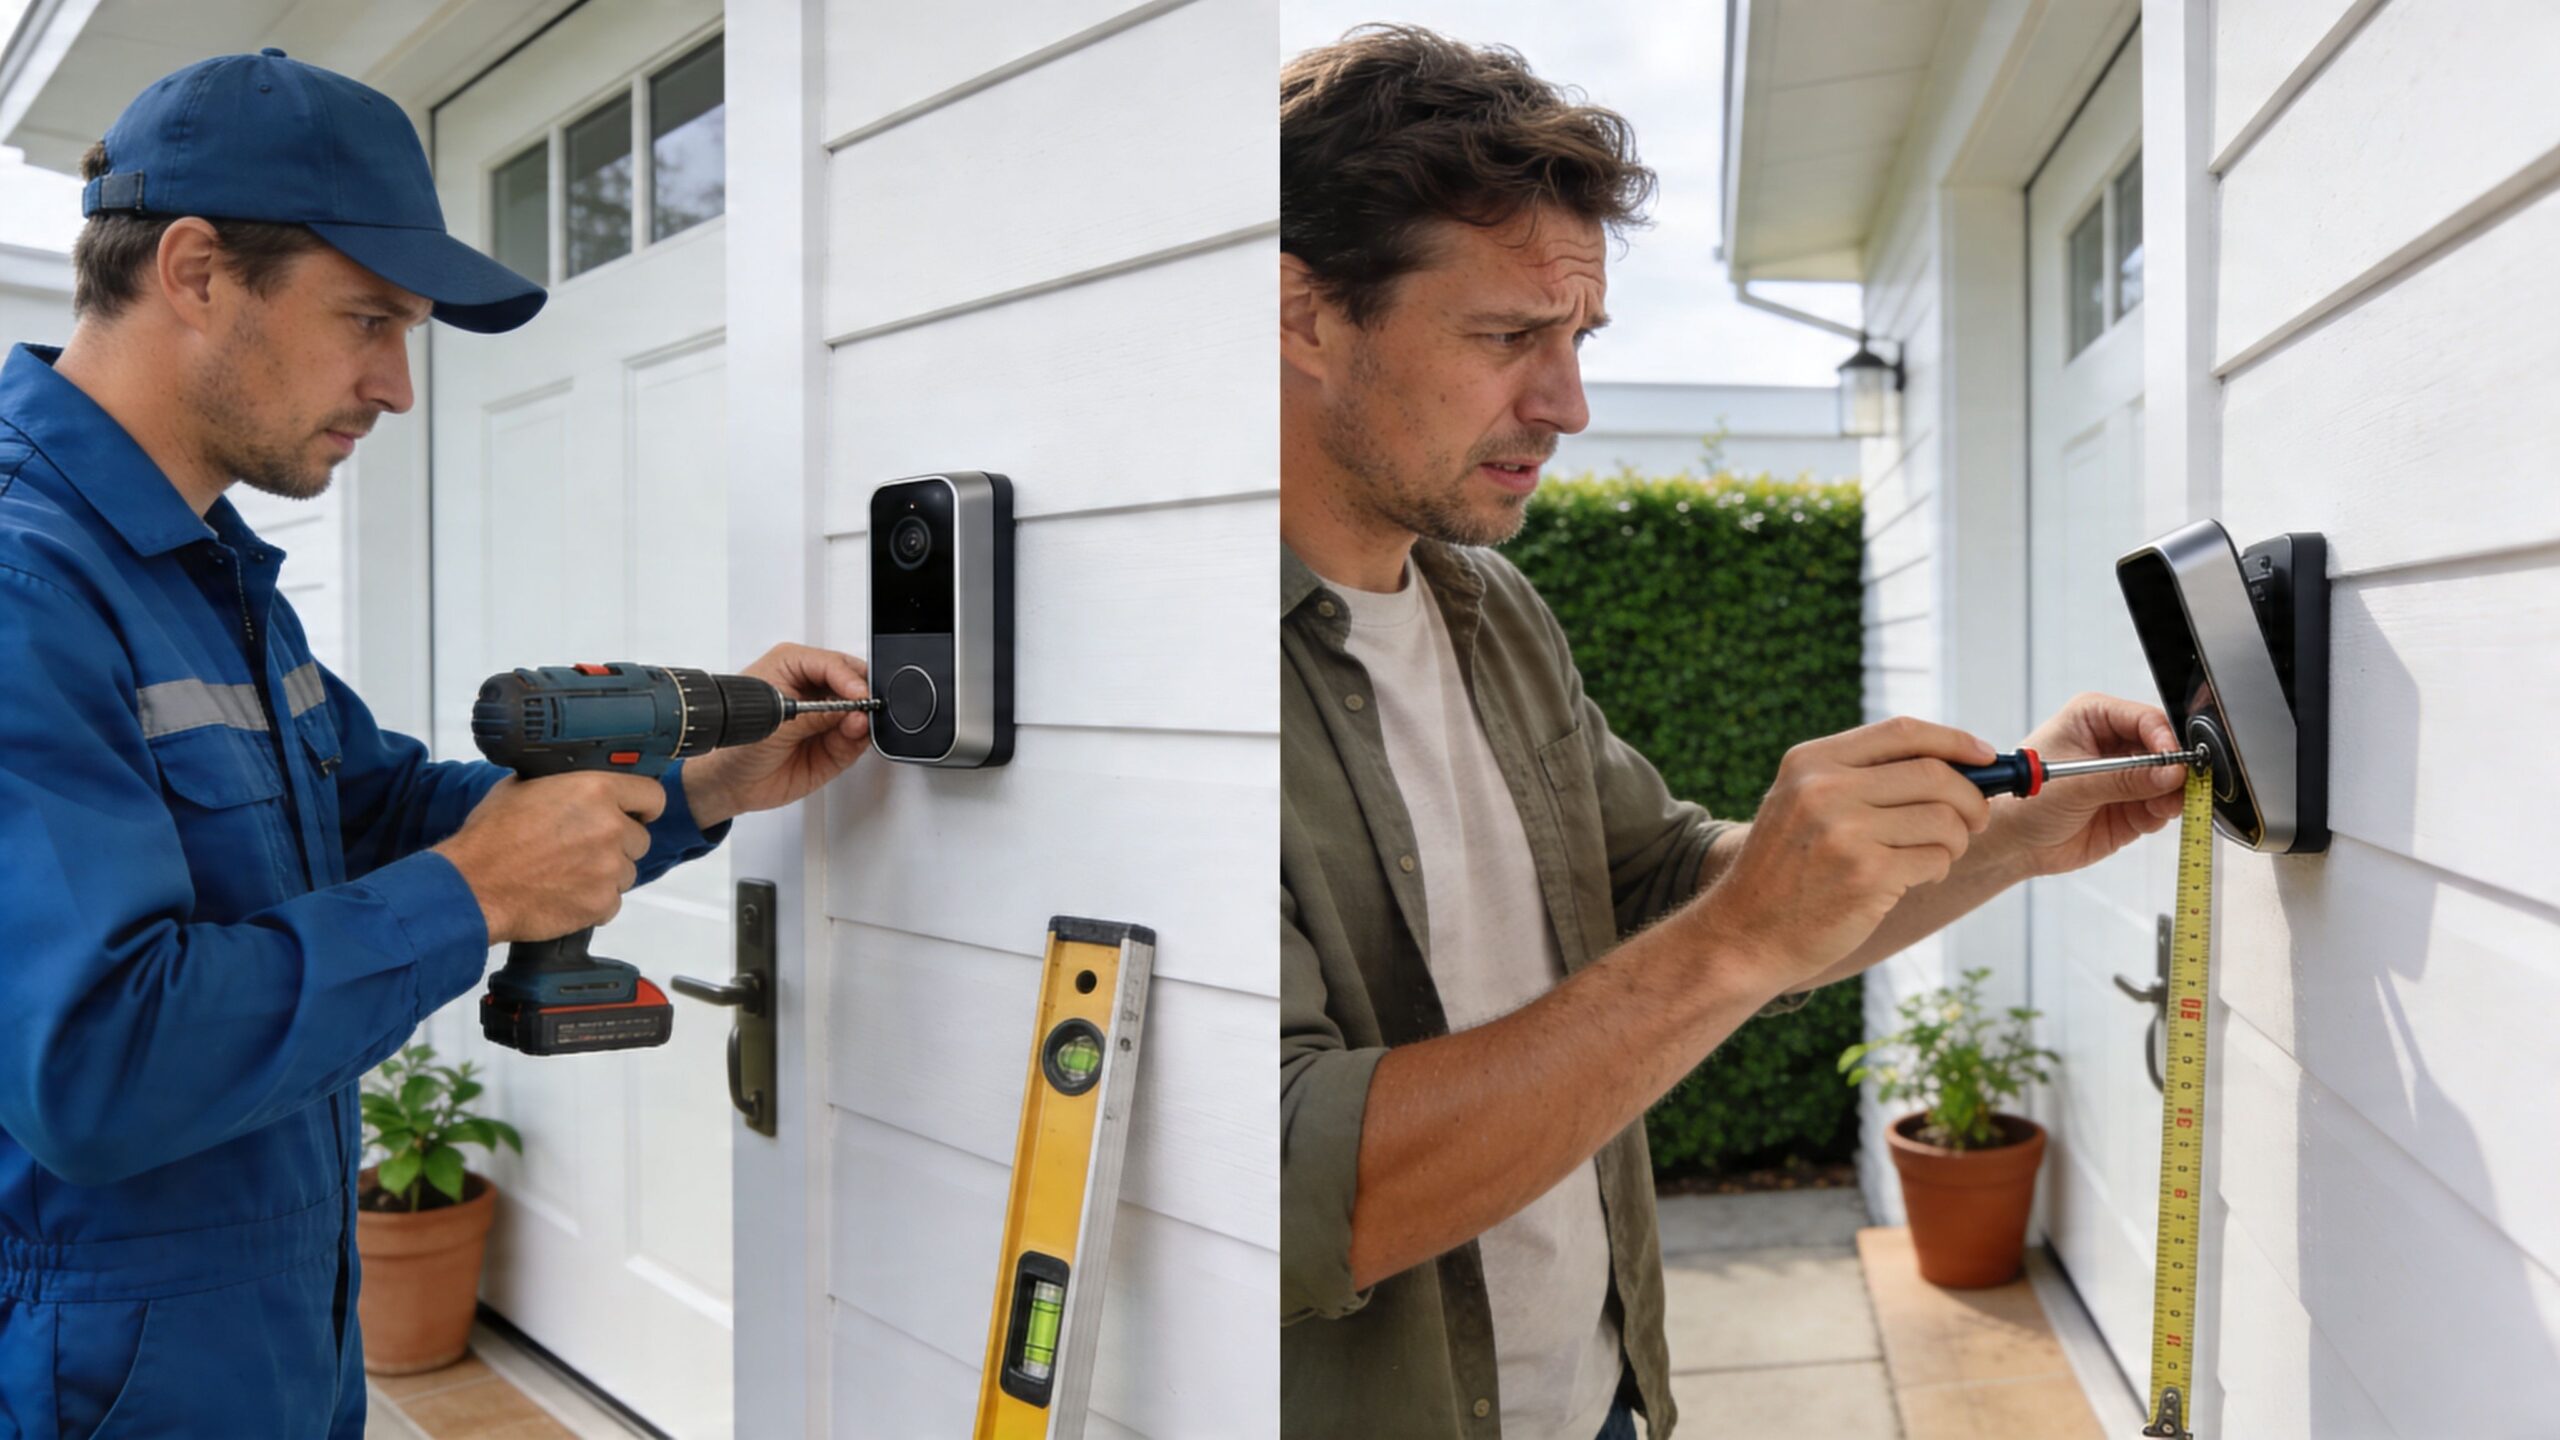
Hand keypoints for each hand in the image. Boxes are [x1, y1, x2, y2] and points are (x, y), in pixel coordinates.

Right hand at [432, 773, 663, 942]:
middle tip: (582, 848)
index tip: (634, 814)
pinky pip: (612, 902)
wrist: (472, 887)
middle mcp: (610, 827)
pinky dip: (593, 901)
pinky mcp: (601, 903)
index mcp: (596, 790)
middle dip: (617, 843)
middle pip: (639, 838)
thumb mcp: (522, 786)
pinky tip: (565, 893)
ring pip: (626, 871)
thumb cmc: (491, 837)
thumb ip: (562, 782)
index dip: (642, 807)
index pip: (652, 796)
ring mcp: (609, 868)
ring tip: (567, 872)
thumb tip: (577, 780)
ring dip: (605, 873)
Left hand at [677, 643, 874, 827]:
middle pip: (854, 683)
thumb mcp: (776, 719)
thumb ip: (818, 714)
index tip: (859, 694)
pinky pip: (856, 740)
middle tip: (866, 708)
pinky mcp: (833, 747)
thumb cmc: (735, 743)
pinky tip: (853, 736)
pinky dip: (859, 739)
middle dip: (863, 696)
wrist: (728, 784)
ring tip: (855, 726)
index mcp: (794, 667)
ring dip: (862, 720)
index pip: (834, 664)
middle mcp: (813, 690)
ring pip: (860, 712)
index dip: (850, 678)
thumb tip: (852, 710)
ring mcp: (825, 719)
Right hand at [1697, 716, 1995, 996]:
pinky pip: (1935, 859)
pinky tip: (1914, 879)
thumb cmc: (1788, 869)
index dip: (1955, 740)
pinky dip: (1937, 869)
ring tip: (1934, 856)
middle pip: (1934, 773)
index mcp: (1811, 761)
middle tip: (1975, 820)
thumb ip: (1861, 775)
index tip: (1985, 755)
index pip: (1902, 731)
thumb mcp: (1803, 802)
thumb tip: (1956, 762)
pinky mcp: (1866, 875)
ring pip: (1944, 819)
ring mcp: (1845, 832)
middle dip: (1972, 798)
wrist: (1746, 933)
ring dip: (1955, 841)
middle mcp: (1825, 788)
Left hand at [1988, 691, 2190, 876]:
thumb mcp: (2074, 785)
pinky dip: (2161, 813)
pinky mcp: (2132, 806)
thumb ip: (2124, 779)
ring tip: (2160, 807)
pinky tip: (2146, 817)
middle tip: (2179, 787)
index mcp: (2094, 718)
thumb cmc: (2025, 802)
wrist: (2013, 845)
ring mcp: (2125, 776)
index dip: (2164, 739)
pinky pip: (2162, 806)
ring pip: (2169, 779)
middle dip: (2174, 770)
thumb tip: (2169, 773)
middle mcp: (2114, 743)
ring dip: (2172, 794)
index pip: (2145, 719)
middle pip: (2164, 748)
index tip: (2174, 761)